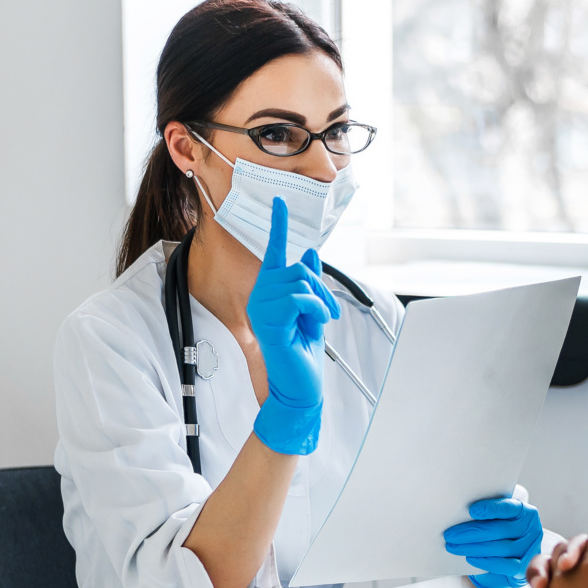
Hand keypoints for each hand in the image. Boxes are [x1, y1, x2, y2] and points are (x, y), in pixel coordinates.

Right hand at [247, 197, 339, 454]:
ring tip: (318, 321)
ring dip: (320, 301)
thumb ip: (309, 284)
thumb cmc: (302, 353)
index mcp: (268, 291)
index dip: (278, 224)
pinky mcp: (268, 319)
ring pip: (302, 281)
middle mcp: (259, 295)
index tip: (279, 200)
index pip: (273, 251)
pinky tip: (313, 325)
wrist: (298, 387)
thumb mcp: (312, 311)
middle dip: (321, 288)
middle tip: (327, 311)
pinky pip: (301, 298)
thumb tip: (309, 253)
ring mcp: (261, 307)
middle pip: (299, 268)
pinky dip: (316, 310)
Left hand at [444, 497, 544, 587]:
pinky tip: (470, 557)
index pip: (509, 507)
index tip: (472, 510)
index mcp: (525, 512)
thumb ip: (487, 516)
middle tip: (450, 534)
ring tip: (454, 546)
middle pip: (500, 529)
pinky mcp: (523, 568)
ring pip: (500, 547)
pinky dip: (485, 561)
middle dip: (472, 532)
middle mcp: (531, 530)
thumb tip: (460, 514)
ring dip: (473, 547)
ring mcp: (529, 550)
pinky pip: (504, 565)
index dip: (491, 508)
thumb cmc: (500, 534)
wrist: (511, 559)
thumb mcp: (498, 520)